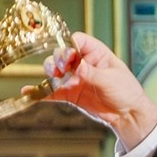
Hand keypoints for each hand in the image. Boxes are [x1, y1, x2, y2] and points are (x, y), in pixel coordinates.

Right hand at [42, 32, 156, 148]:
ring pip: (55, 72)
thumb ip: (92, 73)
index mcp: (95, 53)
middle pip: (61, 55)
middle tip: (59, 70)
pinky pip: (52, 92)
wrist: (127, 115)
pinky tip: (28, 92)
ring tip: (51, 80)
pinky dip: (41, 92)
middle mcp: (82, 63)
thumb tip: (77, 66)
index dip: (69, 46)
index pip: (77, 41)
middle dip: (57, 61)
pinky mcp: (70, 94)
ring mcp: (75, 78)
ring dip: (50, 74)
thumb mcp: (110, 79)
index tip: (67, 57)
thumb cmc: (126, 91)